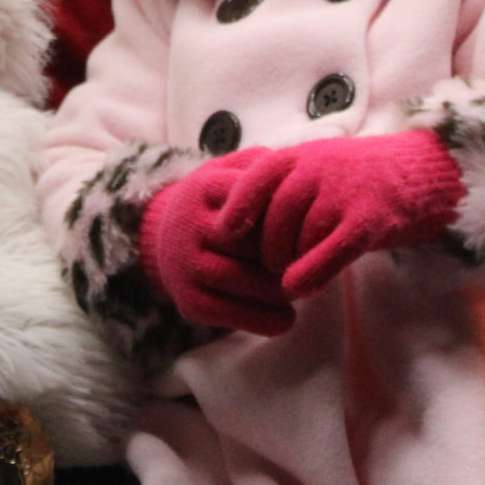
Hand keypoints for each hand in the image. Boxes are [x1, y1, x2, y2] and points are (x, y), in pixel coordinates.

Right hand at [139, 152, 296, 335]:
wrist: (167, 239)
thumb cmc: (219, 204)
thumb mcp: (232, 172)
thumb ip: (263, 164)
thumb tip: (298, 167)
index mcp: (203, 187)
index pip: (251, 198)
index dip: (287, 215)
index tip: (312, 224)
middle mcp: (188, 225)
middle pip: (250, 243)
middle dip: (287, 254)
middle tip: (316, 261)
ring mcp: (184, 265)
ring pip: (241, 279)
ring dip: (279, 289)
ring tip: (303, 288)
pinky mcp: (187, 300)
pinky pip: (229, 314)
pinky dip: (263, 320)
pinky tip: (287, 318)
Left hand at [172, 131, 466, 300]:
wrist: (420, 173)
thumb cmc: (357, 178)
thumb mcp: (314, 168)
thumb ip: (280, 188)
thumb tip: (236, 224)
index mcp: (300, 156)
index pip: (256, 178)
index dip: (237, 207)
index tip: (223, 233)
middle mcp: (318, 170)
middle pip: (274, 219)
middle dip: (266, 250)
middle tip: (267, 269)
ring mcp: (344, 194)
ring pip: (299, 238)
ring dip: (288, 264)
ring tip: (287, 277)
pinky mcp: (369, 220)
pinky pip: (330, 251)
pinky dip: (310, 273)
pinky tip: (300, 288)